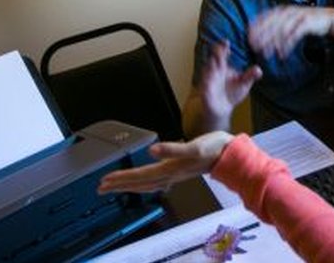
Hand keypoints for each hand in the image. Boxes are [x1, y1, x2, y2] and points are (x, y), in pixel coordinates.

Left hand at [98, 131, 234, 193]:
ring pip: (146, 184)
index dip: (122, 178)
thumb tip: (153, 150)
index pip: (140, 175)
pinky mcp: (179, 171)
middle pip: (140, 183)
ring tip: (116, 187)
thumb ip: (172, 148)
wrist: (231, 156)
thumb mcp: (194, 146)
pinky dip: (145, 183)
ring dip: (130, 186)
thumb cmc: (215, 149)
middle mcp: (171, 174)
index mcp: (171, 168)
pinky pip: (156, 181)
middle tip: (102, 188)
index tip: (105, 180)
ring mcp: (175, 174)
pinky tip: (143, 182)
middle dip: (120, 185)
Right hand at [199, 41, 261, 120]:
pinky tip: (208, 85)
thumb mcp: (244, 83)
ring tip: (215, 67)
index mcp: (222, 67)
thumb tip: (259, 70)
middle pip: (212, 60)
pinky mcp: (205, 94)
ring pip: (206, 74)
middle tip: (220, 50)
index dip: (222, 47)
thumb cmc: (232, 92)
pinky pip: (204, 90)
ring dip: (209, 70)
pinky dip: (206, 88)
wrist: (222, 109)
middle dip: (215, 55)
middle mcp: (214, 72)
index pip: (221, 54)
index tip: (226, 42)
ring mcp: (209, 82)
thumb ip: (250, 76)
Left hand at [248, 6, 331, 58]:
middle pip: (271, 25)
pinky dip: (287, 46)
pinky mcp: (306, 23)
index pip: (265, 17)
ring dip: (273, 43)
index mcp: (281, 10)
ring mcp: (297, 17)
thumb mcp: (289, 19)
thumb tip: (260, 35)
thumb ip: (276, 24)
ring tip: (266, 54)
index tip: (248, 38)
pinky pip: (294, 36)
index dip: (256, 28)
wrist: (326, 18)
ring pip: (281, 31)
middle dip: (262, 37)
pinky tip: (282, 55)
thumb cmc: (303, 21)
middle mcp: (287, 12)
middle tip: (254, 48)